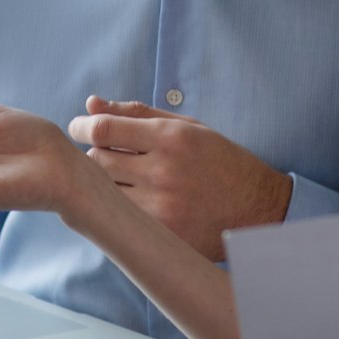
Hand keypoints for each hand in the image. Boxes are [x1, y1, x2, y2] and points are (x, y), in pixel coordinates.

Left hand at [66, 96, 291, 261]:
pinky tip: (128, 203)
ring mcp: (163, 206)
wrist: (260, 209)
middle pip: (98, 160)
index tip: (78, 128)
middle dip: (94, 155)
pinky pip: (120, 218)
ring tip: (121, 179)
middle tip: (105, 156)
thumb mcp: (188, 127)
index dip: (82, 127)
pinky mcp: (164, 234)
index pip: (104, 129)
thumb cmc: (221, 162)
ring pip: (104, 191)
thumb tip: (92, 104)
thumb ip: (138, 114)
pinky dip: (117, 208)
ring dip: (103, 183)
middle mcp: (164, 170)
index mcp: (171, 137)